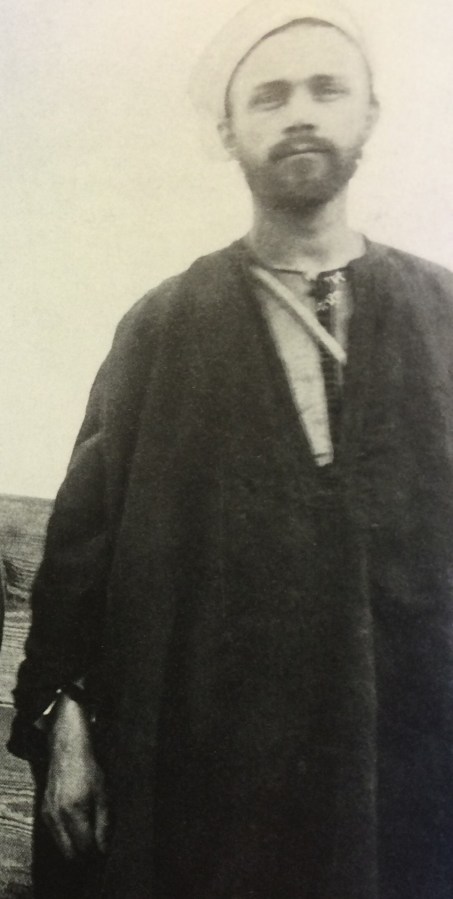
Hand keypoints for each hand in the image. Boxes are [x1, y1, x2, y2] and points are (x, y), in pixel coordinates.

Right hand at [41, 695, 108, 858]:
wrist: (67, 748)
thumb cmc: (90, 768)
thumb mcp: (105, 794)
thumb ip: (104, 824)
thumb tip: (104, 850)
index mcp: (74, 811)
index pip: (84, 849)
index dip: (96, 857)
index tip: (105, 855)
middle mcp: (57, 817)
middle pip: (70, 854)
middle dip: (85, 857)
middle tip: (99, 850)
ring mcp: (48, 815)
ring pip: (62, 847)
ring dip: (76, 849)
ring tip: (91, 839)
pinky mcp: (43, 812)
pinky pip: (56, 836)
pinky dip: (68, 839)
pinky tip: (79, 830)